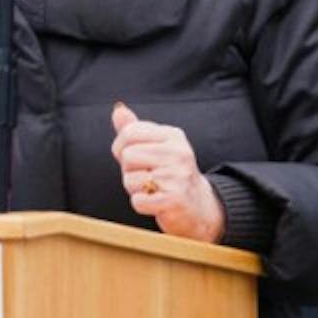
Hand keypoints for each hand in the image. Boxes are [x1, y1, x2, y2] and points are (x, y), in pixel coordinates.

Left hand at [110, 102, 225, 243]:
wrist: (199, 207)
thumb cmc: (169, 175)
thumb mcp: (155, 147)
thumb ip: (134, 130)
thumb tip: (118, 110)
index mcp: (173, 135)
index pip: (129, 132)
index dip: (121, 147)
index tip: (134, 158)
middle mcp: (178, 152)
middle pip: (127, 156)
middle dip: (129, 170)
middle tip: (149, 177)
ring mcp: (178, 176)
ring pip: (129, 180)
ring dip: (136, 189)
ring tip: (154, 189)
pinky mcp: (174, 200)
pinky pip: (137, 201)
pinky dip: (142, 205)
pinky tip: (156, 203)